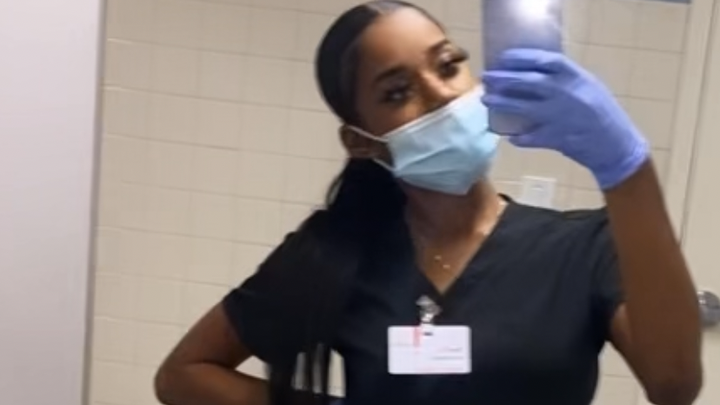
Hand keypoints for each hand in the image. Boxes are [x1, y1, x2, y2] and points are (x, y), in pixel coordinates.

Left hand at [481, 49, 648, 189]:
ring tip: (486, 99)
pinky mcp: (555, 139)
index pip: (545, 61)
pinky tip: (508, 135)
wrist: (616, 145)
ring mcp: (559, 117)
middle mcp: (566, 94)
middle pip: (528, 82)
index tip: (503, 58)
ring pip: (523, 108)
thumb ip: (566, 80)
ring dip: (502, 103)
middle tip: (487, 78)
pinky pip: (529, 137)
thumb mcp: (589, 87)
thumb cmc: (603, 113)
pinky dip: (517, 137)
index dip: (522, 58)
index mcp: (576, 78)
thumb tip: (536, 72)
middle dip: (504, 79)